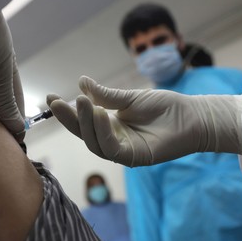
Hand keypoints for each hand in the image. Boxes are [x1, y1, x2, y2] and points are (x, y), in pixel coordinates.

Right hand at [47, 76, 241, 166]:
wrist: (192, 115)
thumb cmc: (164, 106)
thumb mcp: (130, 97)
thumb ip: (105, 95)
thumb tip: (81, 82)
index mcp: (109, 125)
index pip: (82, 120)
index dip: (65, 111)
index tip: (49, 97)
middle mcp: (112, 139)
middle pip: (83, 133)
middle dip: (69, 118)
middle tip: (57, 102)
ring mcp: (122, 150)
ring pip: (94, 142)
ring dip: (85, 123)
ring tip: (81, 102)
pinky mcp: (134, 158)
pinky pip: (111, 148)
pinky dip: (102, 132)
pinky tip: (99, 114)